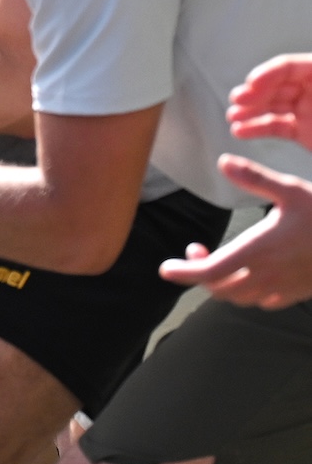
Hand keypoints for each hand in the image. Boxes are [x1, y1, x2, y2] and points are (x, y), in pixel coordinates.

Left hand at [163, 158, 311, 307]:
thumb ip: (254, 178)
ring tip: (216, 259)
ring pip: (238, 297)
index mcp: (258, 251)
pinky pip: (261, 301)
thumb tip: (223, 161)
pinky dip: (245, 291)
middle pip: (218, 288)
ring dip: (221, 283)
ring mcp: (282, 288)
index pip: (209, 272)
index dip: (183, 273)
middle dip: (200, 273)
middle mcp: (267, 275)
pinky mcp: (296, 294)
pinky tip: (248, 273)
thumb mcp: (291, 189)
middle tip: (195, 252)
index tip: (165, 268)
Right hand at [230, 55, 311, 147]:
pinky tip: (240, 131)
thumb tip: (254, 100)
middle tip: (237, 100)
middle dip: (256, 92)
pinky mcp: (306, 132)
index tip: (251, 83)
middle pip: (280, 84)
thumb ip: (298, 80)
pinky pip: (279, 125)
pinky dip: (258, 127)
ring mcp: (310, 113)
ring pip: (276, 104)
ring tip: (232, 116)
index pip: (294, 68)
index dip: (271, 72)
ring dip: (252, 109)